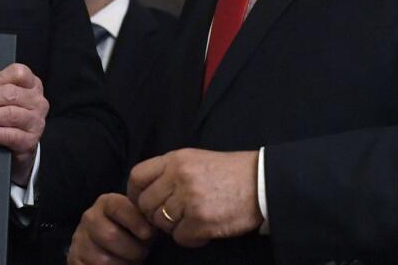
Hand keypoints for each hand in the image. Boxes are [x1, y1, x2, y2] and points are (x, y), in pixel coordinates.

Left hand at [0, 62, 48, 184]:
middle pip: (11, 94)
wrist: (21, 141)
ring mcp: (36, 121)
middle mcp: (38, 101)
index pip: (19, 73)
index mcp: (32, 84)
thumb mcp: (6, 96)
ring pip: (10, 114)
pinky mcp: (31, 140)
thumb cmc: (9, 112)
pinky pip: (10, 135)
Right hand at [67, 193, 153, 263]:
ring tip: (129, 263)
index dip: (135, 221)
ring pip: (102, 259)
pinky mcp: (74, 259)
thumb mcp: (140, 222)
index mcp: (107, 203)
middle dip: (132, 250)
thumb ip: (145, 219)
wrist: (108, 246)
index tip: (148, 234)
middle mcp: (89, 218)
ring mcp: (79, 239)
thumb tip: (154, 225)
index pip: (118, 207)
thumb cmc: (132, 233)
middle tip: (141, 254)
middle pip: (110, 235)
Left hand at [127, 148, 262, 247]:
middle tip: (174, 217)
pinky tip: (203, 230)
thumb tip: (145, 193)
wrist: (262, 182)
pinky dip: (190, 238)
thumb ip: (170, 172)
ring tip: (192, 221)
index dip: (135, 194)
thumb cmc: (230, 173)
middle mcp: (179, 176)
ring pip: (161, 223)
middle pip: (146, 204)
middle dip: (156, 215)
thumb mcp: (196, 159)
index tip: (142, 203)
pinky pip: (180, 237)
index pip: (137, 176)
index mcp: (175, 159)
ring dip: (174, 227)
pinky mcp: (202, 220)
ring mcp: (190, 199)